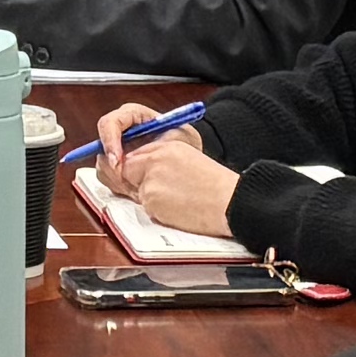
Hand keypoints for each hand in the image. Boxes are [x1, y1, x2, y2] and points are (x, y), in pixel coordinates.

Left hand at [103, 133, 242, 239]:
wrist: (229, 201)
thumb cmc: (216, 188)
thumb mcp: (188, 162)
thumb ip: (162, 163)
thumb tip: (139, 174)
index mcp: (167, 145)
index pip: (135, 154)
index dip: (135, 169)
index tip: (139, 178)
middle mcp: (155, 157)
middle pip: (126, 170)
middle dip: (134, 183)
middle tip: (157, 194)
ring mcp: (150, 177)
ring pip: (136, 191)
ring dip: (150, 199)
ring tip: (178, 201)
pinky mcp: (150, 197)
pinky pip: (145, 207)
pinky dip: (158, 211)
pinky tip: (178, 209)